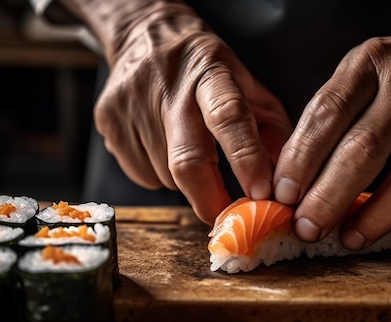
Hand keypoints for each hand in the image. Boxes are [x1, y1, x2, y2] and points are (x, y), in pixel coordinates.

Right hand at [83, 2, 292, 223]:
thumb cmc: (209, 70)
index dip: (246, 159)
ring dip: (187, 184)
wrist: (146, 35)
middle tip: (226, 218)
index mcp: (210, 73)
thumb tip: (283, 183)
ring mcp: (132, 104)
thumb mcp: (249, 86)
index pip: (229, 117)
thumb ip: (272, 132)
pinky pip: (141, 174)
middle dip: (210, 198)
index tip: (262, 193)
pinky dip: (161, 177)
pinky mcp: (108, 120)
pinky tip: (165, 150)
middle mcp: (168, 87)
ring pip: (165, 174)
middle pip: (187, 159)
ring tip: (192, 154)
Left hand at [273, 32, 390, 248]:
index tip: (281, 196)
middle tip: (306, 228)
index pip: (327, 114)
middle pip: (363, 150)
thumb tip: (293, 182)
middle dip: (326, 198)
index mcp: (374, 61)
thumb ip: (335, 117)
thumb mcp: (370, 74)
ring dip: (373, 218)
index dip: (299, 160)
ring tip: (349, 237)